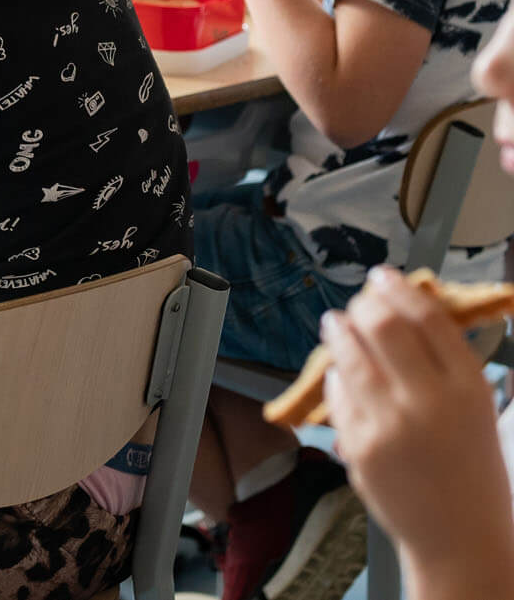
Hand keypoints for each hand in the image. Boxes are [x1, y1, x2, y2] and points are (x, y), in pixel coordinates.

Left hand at [323, 268, 513, 571]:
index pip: (427, 317)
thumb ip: (445, 363)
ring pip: (349, 354)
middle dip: (364, 304)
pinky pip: (337, 393)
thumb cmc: (472, 469)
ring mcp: (389, 423)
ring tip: (337, 323)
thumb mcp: (477, 409)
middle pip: (382, 325)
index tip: (383, 276)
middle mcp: (429, 401)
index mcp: (468, 388)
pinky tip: (340, 372)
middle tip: (359, 302)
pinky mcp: (358, 444)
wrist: (460, 536)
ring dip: (339, 330)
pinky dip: (336, 375)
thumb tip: (406, 309)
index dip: (399, 288)